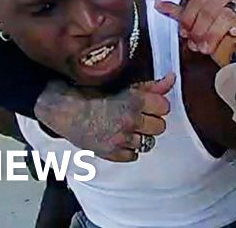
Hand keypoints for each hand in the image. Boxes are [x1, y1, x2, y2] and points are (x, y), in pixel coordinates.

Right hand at [33, 73, 175, 161]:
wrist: (64, 109)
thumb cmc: (91, 94)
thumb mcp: (123, 85)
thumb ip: (151, 86)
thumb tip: (171, 79)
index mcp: (134, 101)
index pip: (165, 107)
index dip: (157, 105)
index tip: (149, 105)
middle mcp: (130, 121)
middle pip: (160, 127)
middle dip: (151, 121)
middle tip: (139, 117)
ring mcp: (121, 139)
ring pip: (148, 143)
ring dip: (140, 135)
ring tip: (127, 128)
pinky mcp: (111, 153)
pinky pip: (133, 156)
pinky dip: (128, 149)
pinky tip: (119, 138)